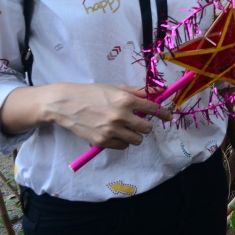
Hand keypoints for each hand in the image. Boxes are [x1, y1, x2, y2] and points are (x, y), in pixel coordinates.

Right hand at [46, 83, 167, 149]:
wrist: (67, 104)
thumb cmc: (92, 93)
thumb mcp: (115, 88)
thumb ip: (137, 91)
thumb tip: (158, 92)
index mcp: (125, 100)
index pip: (153, 108)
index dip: (163, 113)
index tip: (168, 116)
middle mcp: (120, 116)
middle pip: (147, 128)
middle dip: (146, 125)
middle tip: (139, 121)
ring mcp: (111, 130)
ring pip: (137, 140)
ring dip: (135, 135)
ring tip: (126, 128)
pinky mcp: (102, 141)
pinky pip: (123, 146)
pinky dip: (122, 141)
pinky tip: (116, 133)